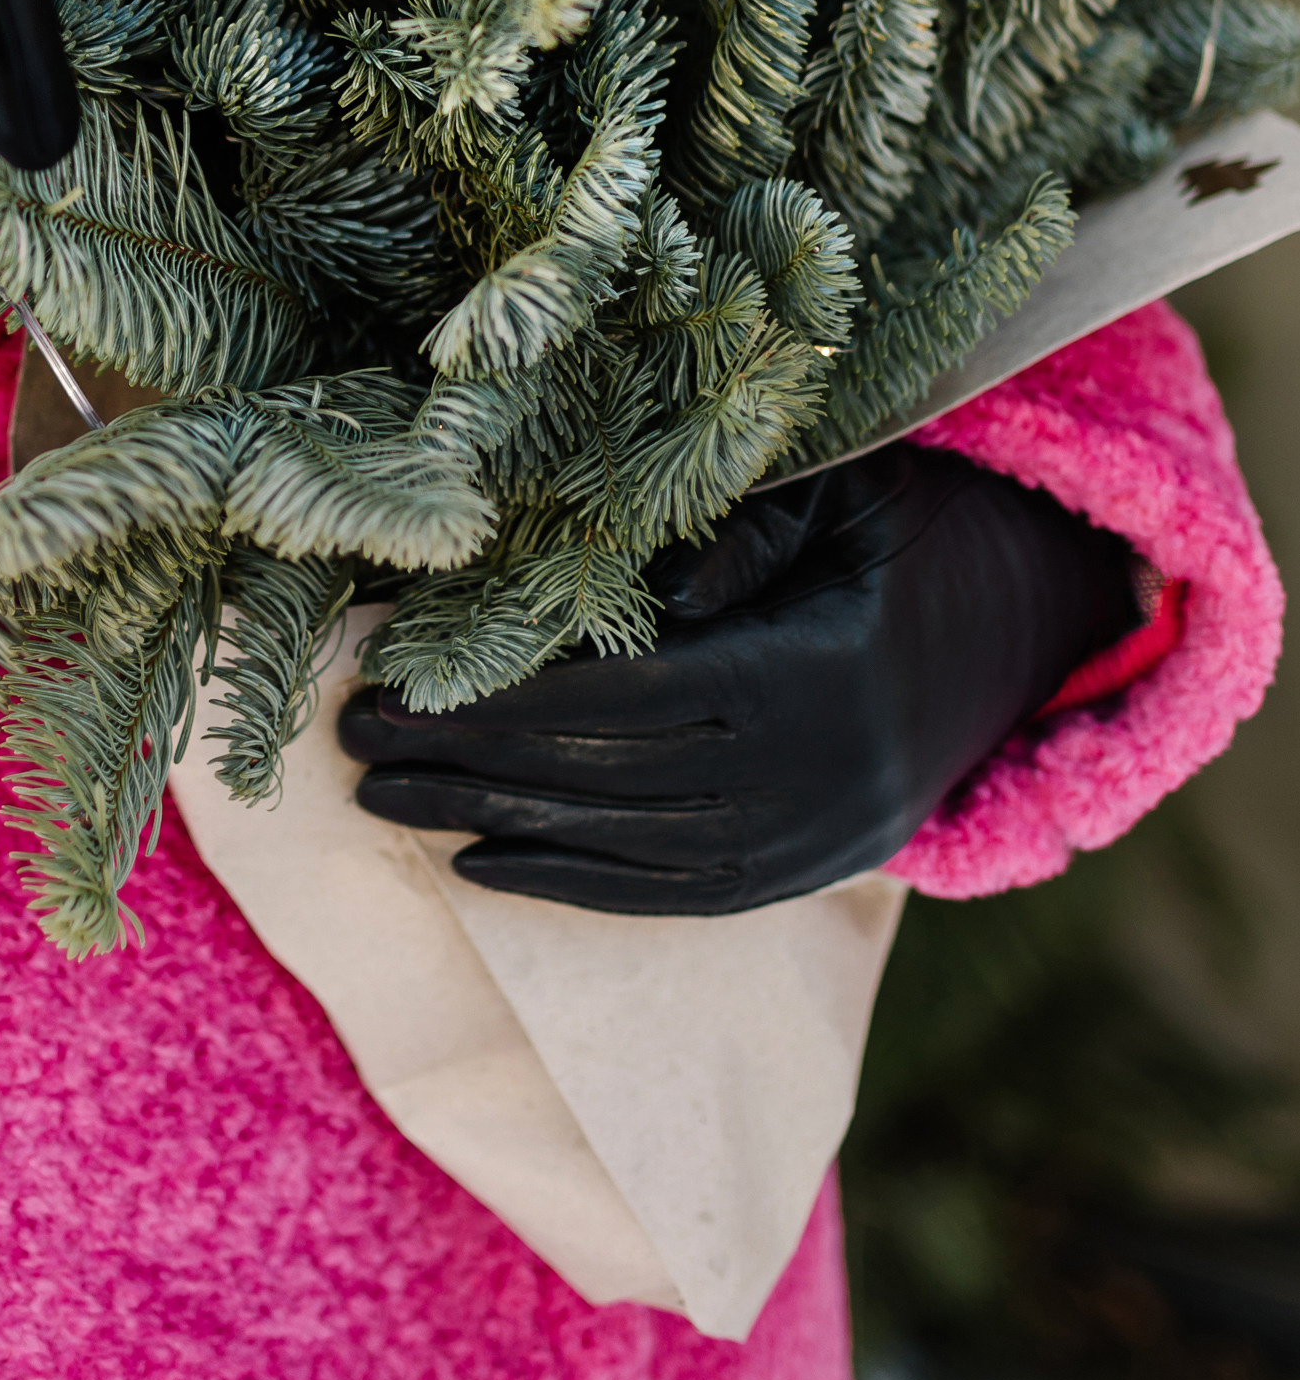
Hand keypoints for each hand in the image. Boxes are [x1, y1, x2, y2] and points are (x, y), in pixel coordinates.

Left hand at [338, 447, 1141, 912]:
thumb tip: (657, 588)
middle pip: (614, 775)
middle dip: (471, 758)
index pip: (638, 693)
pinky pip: (681, 893)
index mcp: (825, 664)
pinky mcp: (814, 869)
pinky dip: (577, 887)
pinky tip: (480, 868)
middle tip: (352, 739)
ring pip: (634, 844)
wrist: (1026, 618)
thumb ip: (750, 528)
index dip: (512, 690)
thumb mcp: (845, 487)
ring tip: (382, 800)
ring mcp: (822, 835)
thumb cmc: (906, 522)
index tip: (402, 673)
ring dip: (498, 824)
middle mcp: (825, 771)